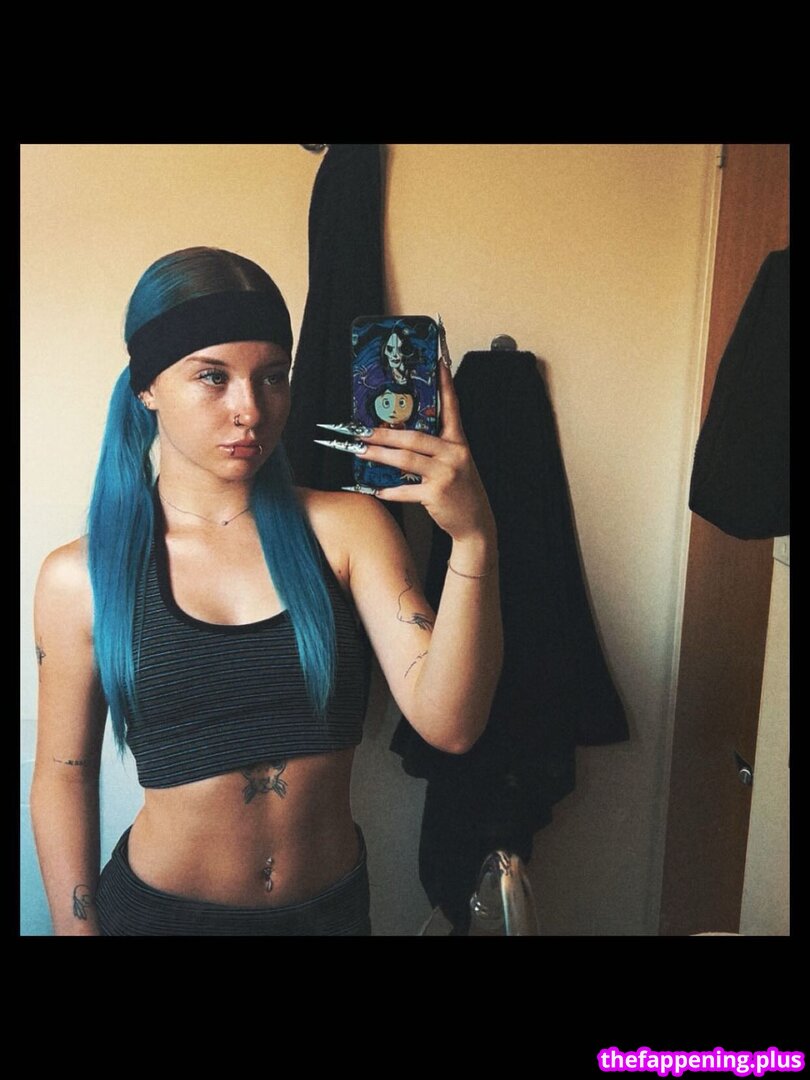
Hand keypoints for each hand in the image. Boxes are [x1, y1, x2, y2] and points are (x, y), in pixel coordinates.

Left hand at [359, 362, 495, 545]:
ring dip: (379, 455)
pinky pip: (406, 490)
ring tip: (360, 451)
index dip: (445, 384)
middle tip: (362, 428)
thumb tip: (401, 434)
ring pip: (406, 460)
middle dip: (385, 432)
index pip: (451, 407)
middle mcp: (454, 454)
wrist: (476, 523)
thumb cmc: (461, 491)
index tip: (438, 361)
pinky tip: (374, 489)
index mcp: (458, 442)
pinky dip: (388, 490)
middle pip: (415, 436)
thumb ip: (435, 447)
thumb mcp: (455, 462)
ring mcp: (446, 474)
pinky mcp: (436, 495)